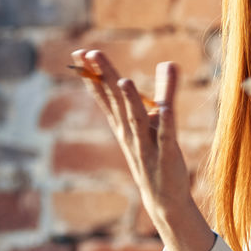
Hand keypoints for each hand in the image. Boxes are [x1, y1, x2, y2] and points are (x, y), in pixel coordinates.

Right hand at [71, 49, 213, 250]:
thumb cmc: (157, 154)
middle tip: (89, 54)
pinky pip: (166, 136)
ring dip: (130, 100)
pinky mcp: (167, 154)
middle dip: (103, 77)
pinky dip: (165, 123)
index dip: (94, 74)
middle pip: (116, 101)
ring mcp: (147, 144)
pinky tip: (165, 109)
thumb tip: (169, 62)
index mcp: (124, 124)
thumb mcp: (158, 119)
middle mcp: (130, 132)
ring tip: (123, 80)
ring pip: (136, 119)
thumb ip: (164, 90)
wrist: (163, 196)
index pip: (106, 95)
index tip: (81, 53)